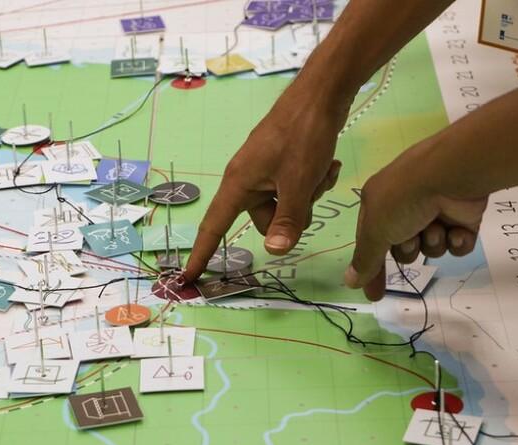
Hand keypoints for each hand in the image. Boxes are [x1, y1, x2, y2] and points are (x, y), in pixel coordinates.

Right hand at [184, 91, 345, 280]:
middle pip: (265, 220)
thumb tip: (275, 252)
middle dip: (293, 214)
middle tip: (311, 190)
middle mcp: (247, 179)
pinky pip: (294, 188)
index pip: (214, 226)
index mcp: (239, 184)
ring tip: (322, 171)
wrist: (320, 94)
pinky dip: (313, 182)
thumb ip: (288, 220)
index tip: (189, 278)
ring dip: (308, 195)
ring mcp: (265, 171)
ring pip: (286, 205)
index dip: (203, 253)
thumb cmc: (303, 136)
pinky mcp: (282, 164)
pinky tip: (327, 165)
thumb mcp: (299, 183)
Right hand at [345, 137, 486, 300]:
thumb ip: (365, 259)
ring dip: (432, 243)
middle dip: (408, 249)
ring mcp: (436, 212)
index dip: (373, 270)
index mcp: (379, 204)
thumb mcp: (376, 230)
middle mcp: (406, 207)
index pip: (371, 243)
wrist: (451, 175)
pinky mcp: (463, 218)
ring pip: (430, 248)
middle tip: (411, 238)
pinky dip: (456, 241)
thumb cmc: (404, 199)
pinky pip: (457, 245)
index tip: (375, 295)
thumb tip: (349, 282)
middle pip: (403, 249)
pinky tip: (457, 230)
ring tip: (436, 226)